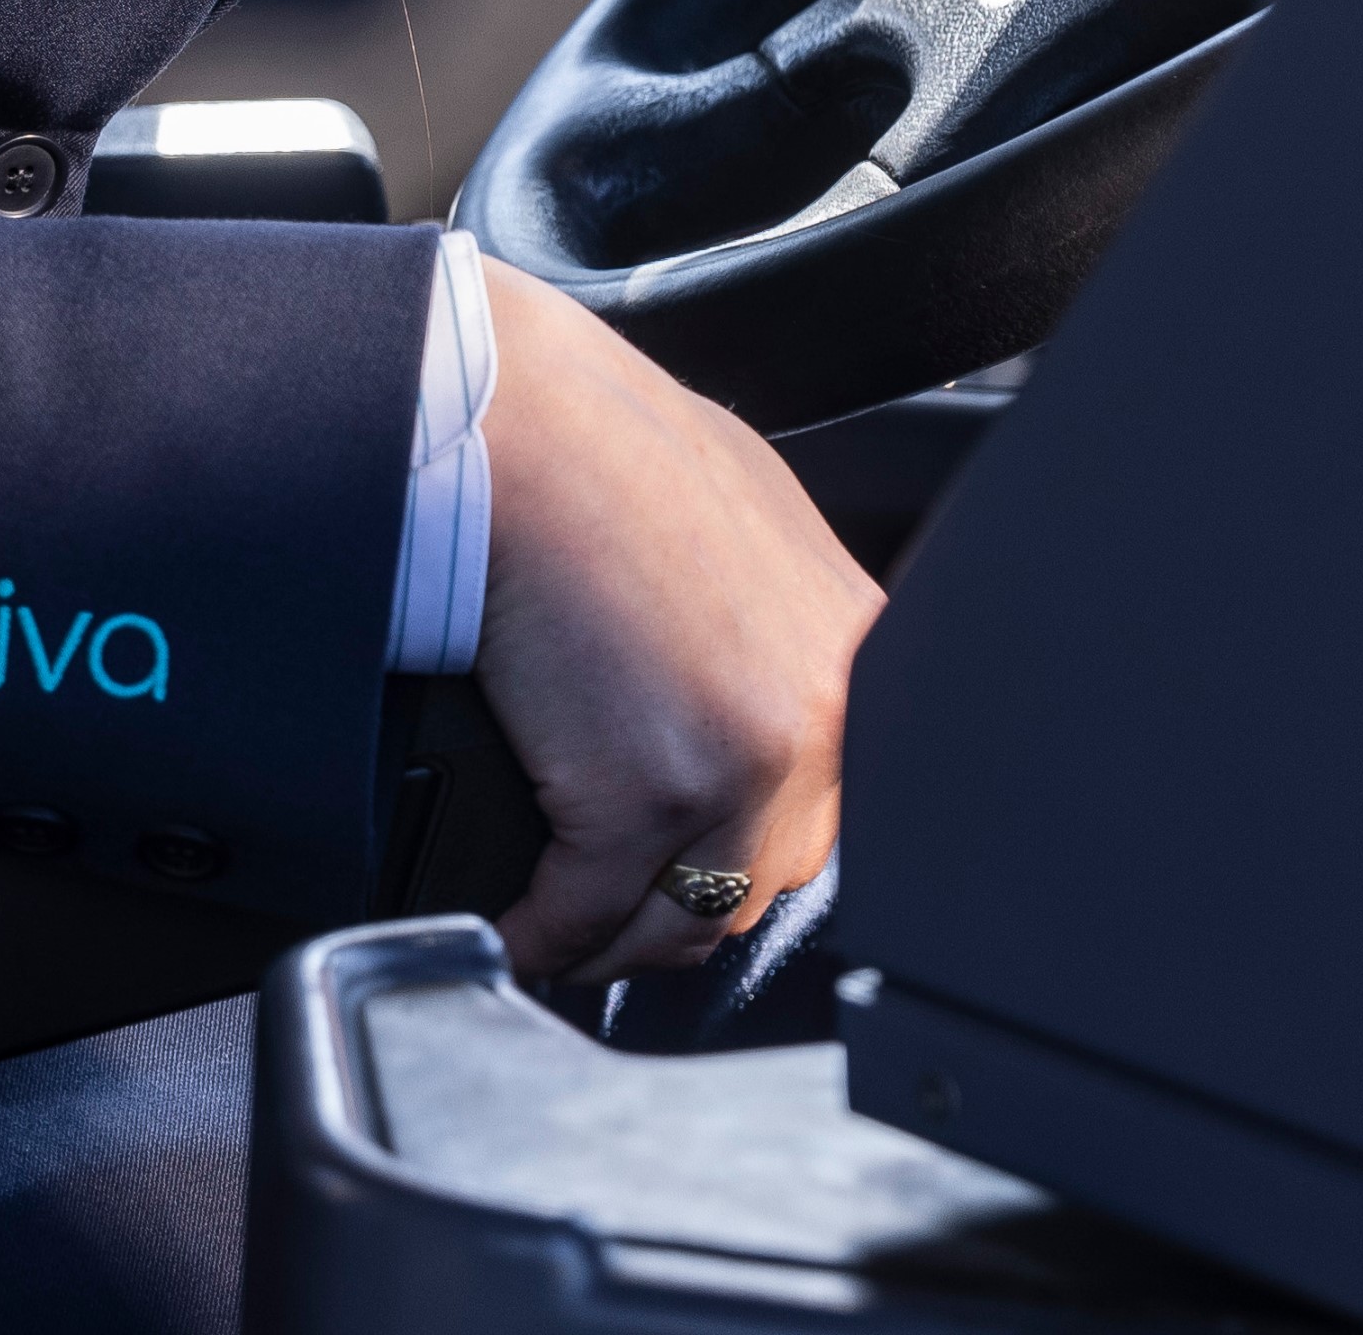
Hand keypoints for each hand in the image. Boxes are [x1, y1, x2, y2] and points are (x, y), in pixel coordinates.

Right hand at [460, 264, 879, 993]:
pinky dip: (539, 934)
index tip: (683, 872)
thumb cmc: (602, 449)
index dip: (742, 853)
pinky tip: (509, 926)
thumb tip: (731, 693)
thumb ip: (768, 628)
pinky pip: (584, 915)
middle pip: (762, 880)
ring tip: (561, 925)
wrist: (518, 428)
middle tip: (609, 908)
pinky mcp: (643, 798)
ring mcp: (741, 768)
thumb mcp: (740, 527)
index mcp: (853, 656)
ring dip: (612, 935)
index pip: (824, 809)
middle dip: (678, 906)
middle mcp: (820, 720)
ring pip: (683, 918)